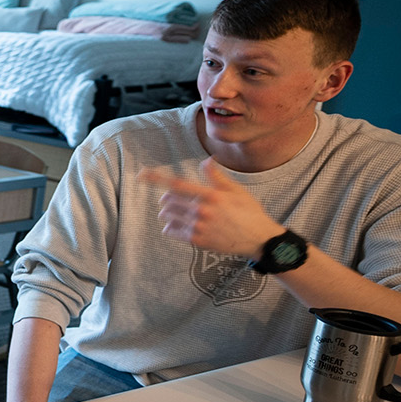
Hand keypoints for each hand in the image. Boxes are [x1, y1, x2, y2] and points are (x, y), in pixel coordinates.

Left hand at [148, 158, 284, 256]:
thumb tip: (206, 160)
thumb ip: (216, 177)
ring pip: (168, 216)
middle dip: (167, 198)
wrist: (258, 239)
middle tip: (172, 200)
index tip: (142, 175)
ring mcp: (199, 227)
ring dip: (167, 213)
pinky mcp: (197, 241)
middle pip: (168, 200)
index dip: (157, 179)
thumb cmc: (249, 212)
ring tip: (176, 213)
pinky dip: (170, 227)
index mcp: (211, 195)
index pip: (178, 185)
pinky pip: (172, 232)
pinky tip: (178, 225)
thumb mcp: (236, 191)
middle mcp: (203, 211)